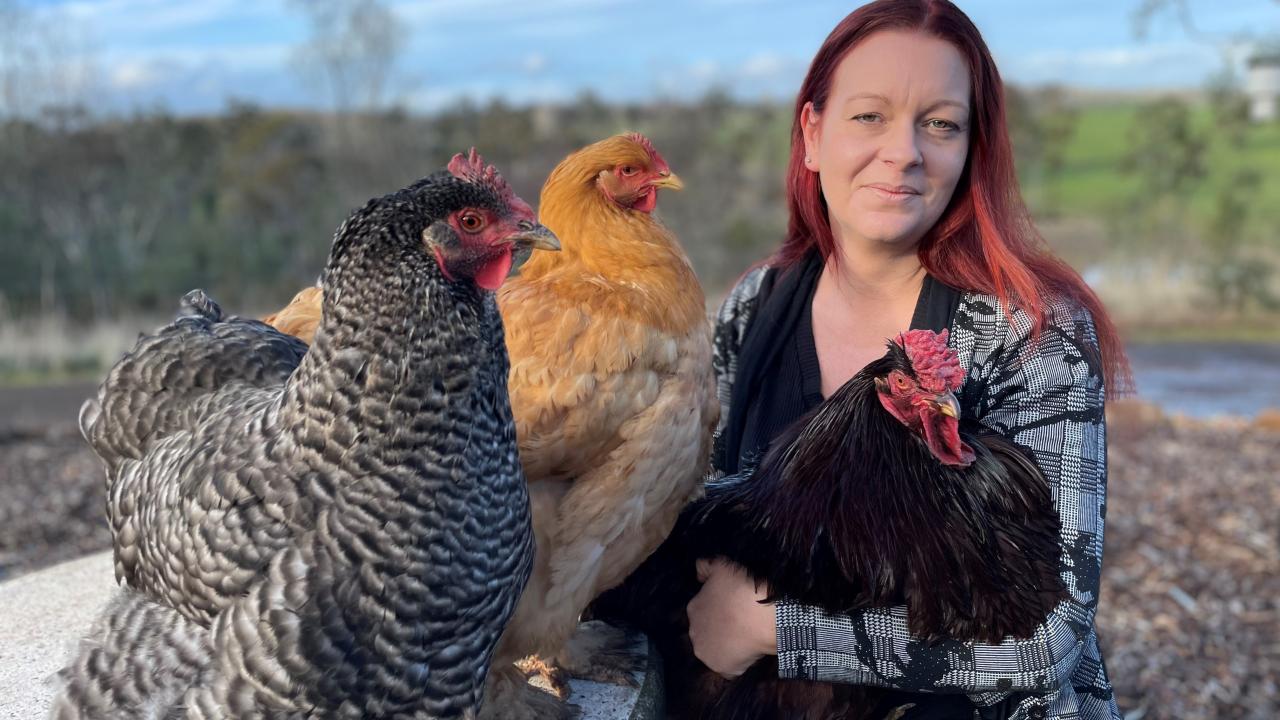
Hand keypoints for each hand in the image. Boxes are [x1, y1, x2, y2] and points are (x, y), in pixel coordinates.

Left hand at [686, 557, 777, 677]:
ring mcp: (706, 652)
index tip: (734, 608)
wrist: (760, 614)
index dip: (719, 610)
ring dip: (727, 646)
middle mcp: (694, 632)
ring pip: (715, 650)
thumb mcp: (720, 566)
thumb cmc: (741, 587)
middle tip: (741, 622)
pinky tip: (750, 653)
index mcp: (694, 608)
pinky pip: (729, 668)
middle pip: (706, 632)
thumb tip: (698, 572)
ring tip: (747, 638)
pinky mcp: (722, 668)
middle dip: (720, 628)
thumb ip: (705, 567)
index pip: (703, 611)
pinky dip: (738, 662)